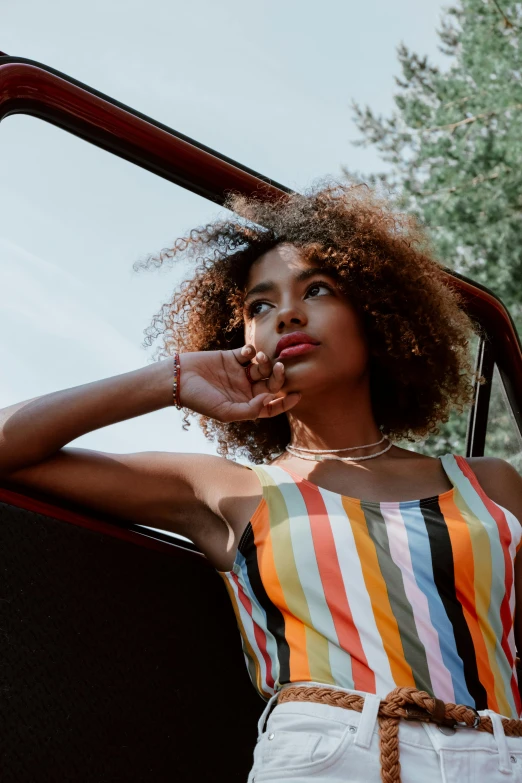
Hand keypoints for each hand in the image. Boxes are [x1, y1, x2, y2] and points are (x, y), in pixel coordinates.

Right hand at [178, 345, 300, 422]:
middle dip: (279, 377)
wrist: (178, 379)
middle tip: (279, 368)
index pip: (271, 406)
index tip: (298, 395)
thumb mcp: (226, 412)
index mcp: (245, 405)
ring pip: (262, 367)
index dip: (286, 402)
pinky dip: (251, 350)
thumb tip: (270, 399)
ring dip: (266, 362)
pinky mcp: (231, 357)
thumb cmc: (200, 400)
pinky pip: (248, 353)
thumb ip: (250, 409)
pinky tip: (246, 352)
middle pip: (270, 384)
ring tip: (260, 359)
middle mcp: (245, 389)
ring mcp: (238, 373)